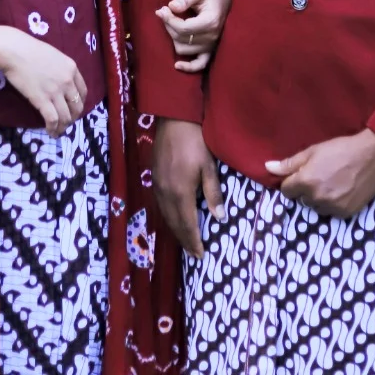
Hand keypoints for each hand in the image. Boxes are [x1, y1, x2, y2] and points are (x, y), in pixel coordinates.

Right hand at [0, 26, 87, 137]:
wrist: (15, 51)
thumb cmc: (30, 50)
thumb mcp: (54, 56)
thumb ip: (61, 69)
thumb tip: (60, 82)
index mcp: (72, 68)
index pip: (83, 91)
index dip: (79, 103)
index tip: (73, 108)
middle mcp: (68, 81)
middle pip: (77, 106)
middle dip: (73, 117)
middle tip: (65, 122)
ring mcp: (56, 91)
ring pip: (66, 116)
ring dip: (63, 127)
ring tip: (57, 131)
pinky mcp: (42, 100)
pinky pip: (53, 119)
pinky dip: (53, 128)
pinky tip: (50, 131)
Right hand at [153, 118, 224, 258]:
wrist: (173, 119)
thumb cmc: (195, 142)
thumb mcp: (208, 166)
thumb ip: (213, 192)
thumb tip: (219, 217)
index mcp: (180, 192)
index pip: (187, 224)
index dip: (193, 241)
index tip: (200, 255)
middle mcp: (165, 193)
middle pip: (174, 224)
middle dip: (184, 240)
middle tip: (194, 254)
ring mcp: (157, 186)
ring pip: (166, 216)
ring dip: (176, 230)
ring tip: (186, 241)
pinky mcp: (154, 178)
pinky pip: (161, 205)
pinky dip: (169, 217)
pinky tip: (176, 218)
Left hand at [156, 0, 232, 73]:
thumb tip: (171, 7)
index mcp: (210, 21)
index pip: (184, 28)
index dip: (169, 20)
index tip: (162, 9)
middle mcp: (212, 36)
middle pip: (181, 38)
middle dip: (169, 25)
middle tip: (164, 11)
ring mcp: (212, 45)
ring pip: (184, 50)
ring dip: (173, 38)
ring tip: (172, 23)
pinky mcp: (210, 50)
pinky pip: (200, 64)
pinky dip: (188, 67)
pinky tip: (177, 65)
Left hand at [265, 130, 374, 218]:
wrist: (371, 155)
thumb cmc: (340, 149)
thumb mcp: (312, 151)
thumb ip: (289, 164)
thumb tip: (268, 168)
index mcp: (305, 182)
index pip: (286, 191)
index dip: (292, 182)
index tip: (302, 175)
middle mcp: (317, 198)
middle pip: (301, 200)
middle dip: (306, 190)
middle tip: (320, 176)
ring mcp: (332, 207)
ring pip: (316, 208)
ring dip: (319, 199)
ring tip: (332, 183)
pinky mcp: (346, 213)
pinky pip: (331, 212)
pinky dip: (333, 204)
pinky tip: (342, 190)